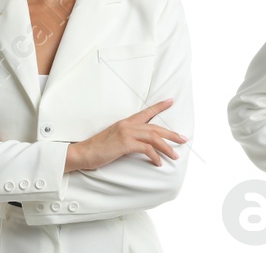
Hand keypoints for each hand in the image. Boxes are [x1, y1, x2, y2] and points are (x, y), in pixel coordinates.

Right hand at [65, 99, 186, 171]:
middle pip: (155, 126)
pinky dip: (155, 156)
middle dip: (171, 133)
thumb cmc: (97, 149)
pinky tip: (158, 163)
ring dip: (166, 147)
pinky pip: (146, 148)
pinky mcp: (125, 143)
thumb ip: (127, 138)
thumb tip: (140, 145)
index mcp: (125, 123)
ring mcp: (126, 133)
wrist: (82, 153)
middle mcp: (127, 125)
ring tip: (175, 155)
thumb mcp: (113, 139)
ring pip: (153, 137)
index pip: (146, 112)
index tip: (171, 101)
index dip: (159, 106)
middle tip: (183, 139)